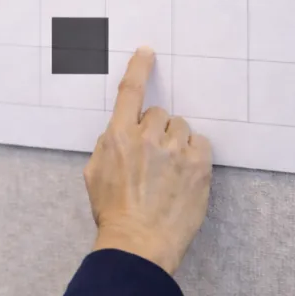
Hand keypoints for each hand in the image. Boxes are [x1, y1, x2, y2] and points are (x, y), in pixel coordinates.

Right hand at [84, 47, 212, 275]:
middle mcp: (147, 138)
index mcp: (117, 137)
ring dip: (175, 142)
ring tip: (169, 170)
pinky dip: (193, 154)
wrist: (138, 243)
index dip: (138, 67)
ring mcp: (175, 151)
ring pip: (181, 128)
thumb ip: (107, 146)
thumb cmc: (113, 213)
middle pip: (159, 113)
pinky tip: (184, 174)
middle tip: (152, 157)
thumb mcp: (93, 174)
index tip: (148, 52)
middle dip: (155, 129)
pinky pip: (201, 143)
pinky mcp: (199, 167)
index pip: (130, 91)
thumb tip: (118, 133)